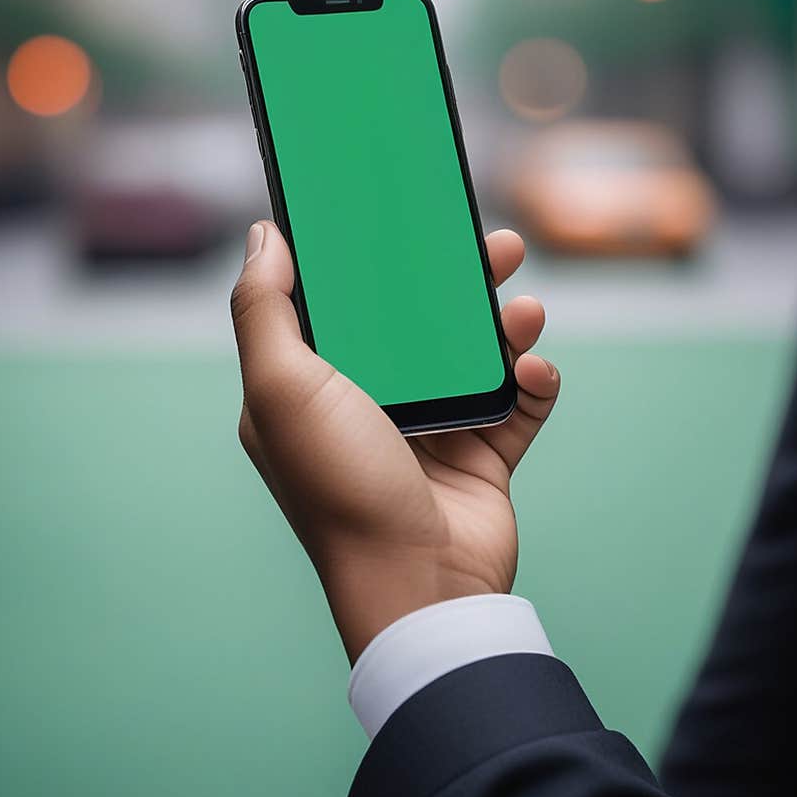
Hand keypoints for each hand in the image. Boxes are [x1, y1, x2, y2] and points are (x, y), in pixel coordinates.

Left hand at [231, 220, 559, 662]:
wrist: (421, 587)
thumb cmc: (341, 488)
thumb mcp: (282, 389)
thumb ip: (263, 308)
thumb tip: (264, 235)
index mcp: (310, 387)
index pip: (338, 302)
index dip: (364, 255)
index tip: (394, 209)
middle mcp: (369, 402)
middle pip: (416, 317)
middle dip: (456, 277)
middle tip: (493, 245)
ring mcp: (430, 428)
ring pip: (474, 350)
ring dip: (504, 321)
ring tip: (523, 307)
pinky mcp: (481, 454)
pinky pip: (517, 399)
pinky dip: (533, 379)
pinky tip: (533, 370)